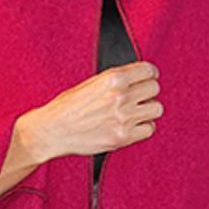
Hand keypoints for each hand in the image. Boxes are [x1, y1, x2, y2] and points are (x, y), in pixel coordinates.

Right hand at [18, 61, 162, 162]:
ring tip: (136, 110)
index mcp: (112, 79)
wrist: (52, 130)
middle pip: (154, 88)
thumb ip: (114, 81)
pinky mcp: (123, 137)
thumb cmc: (65, 107)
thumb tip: (135, 79)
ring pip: (156, 109)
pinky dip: (143, 127)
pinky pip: (149, 129)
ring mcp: (123, 118)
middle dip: (148, 90)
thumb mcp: (89, 84)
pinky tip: (131, 124)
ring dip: (147, 109)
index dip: (148, 73)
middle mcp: (120, 97)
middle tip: (140, 94)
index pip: (148, 70)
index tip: (147, 76)